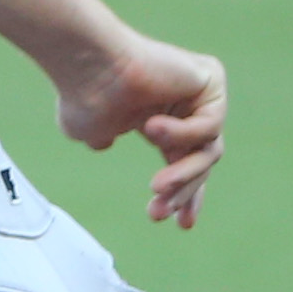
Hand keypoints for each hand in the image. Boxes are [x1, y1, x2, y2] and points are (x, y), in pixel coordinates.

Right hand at [54, 34, 224, 228]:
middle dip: (182, 191)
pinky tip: (153, 127)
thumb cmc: (82, 95)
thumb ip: (100, 137)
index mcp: (159, 119)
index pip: (183, 160)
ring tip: (157, 186)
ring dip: (184, 174)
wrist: (87, 65)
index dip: (185, 194)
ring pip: (208, 150)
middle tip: (159, 214)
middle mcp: (182, 106)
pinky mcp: (211, 79)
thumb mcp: (87, 130)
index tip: (181, 226)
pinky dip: (182, 134)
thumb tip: (103, 143)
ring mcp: (199, 92)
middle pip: (200, 160)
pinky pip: (208, 126)